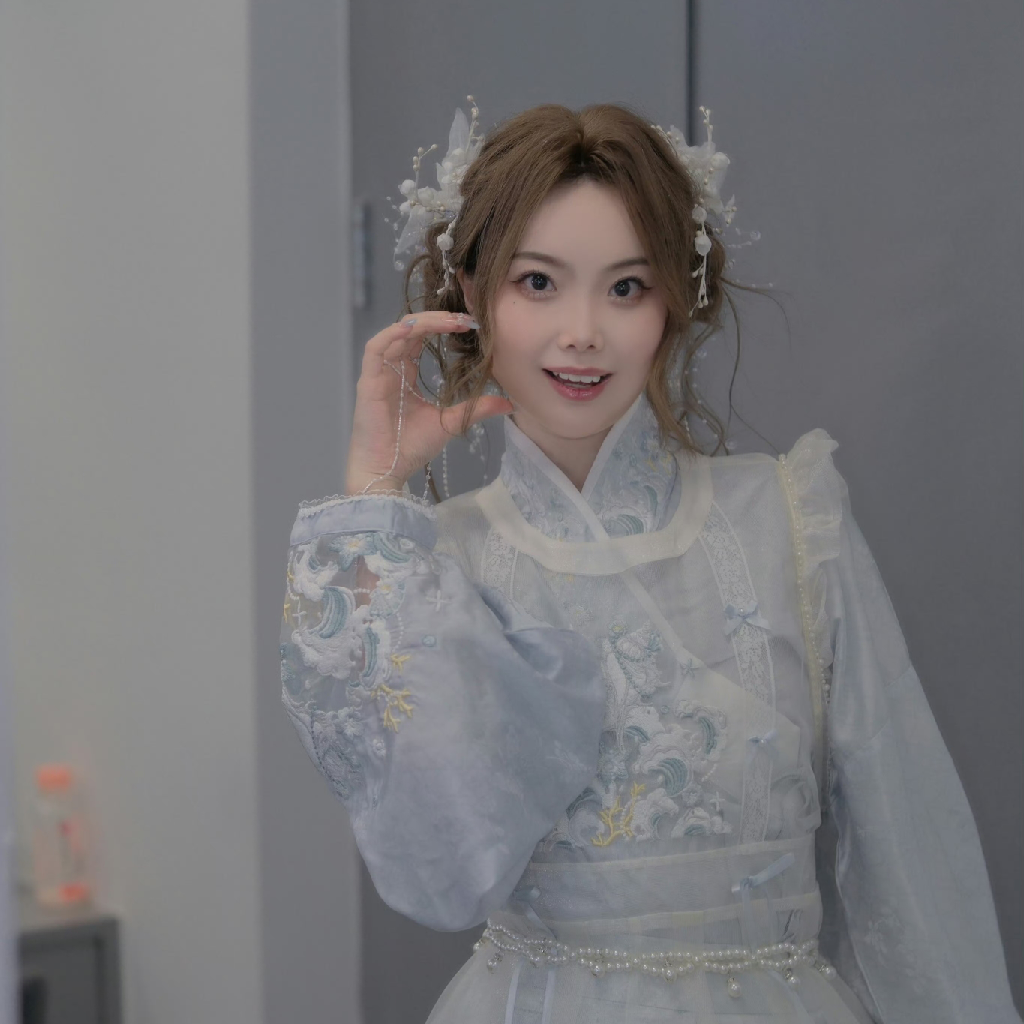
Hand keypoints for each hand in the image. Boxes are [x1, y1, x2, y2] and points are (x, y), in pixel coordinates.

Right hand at [345, 311, 513, 494]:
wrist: (387, 470)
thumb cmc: (411, 447)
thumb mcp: (451, 422)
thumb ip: (476, 408)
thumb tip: (508, 403)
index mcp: (406, 375)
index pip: (421, 338)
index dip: (442, 326)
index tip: (470, 323)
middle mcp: (391, 369)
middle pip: (410, 330)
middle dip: (437, 319)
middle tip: (464, 317)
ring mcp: (378, 373)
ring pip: (396, 333)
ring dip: (421, 322)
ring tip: (448, 320)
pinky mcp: (367, 381)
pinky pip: (376, 349)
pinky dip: (392, 335)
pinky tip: (413, 328)